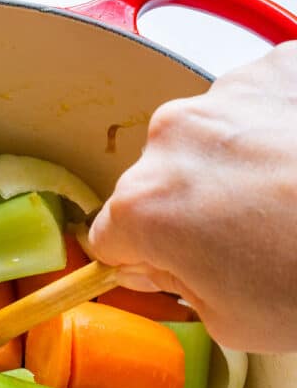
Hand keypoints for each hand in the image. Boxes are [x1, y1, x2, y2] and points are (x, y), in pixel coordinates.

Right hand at [89, 40, 296, 351]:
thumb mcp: (233, 322)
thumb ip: (181, 288)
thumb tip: (172, 265)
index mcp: (145, 205)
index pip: (110, 235)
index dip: (143, 257)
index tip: (173, 264)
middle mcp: (174, 137)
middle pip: (158, 177)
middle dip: (191, 204)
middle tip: (250, 237)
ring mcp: (229, 92)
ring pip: (210, 136)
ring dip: (236, 162)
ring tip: (289, 197)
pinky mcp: (281, 65)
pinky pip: (260, 102)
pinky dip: (278, 126)